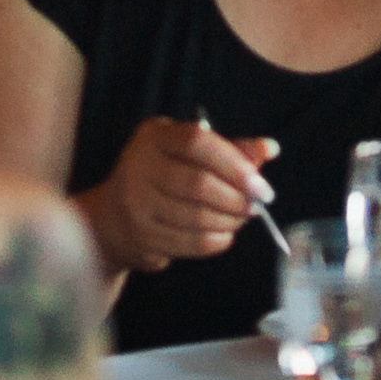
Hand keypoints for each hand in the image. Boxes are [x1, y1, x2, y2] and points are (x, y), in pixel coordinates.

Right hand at [82, 118, 274, 275]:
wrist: (110, 219)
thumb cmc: (160, 176)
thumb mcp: (186, 152)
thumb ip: (227, 149)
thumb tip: (270, 149)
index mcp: (153, 137)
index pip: (197, 143)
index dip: (234, 163)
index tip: (261, 183)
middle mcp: (138, 167)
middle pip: (199, 184)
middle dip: (237, 198)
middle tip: (257, 205)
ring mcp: (136, 205)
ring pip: (197, 217)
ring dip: (230, 221)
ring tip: (242, 218)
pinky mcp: (142, 237)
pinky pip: (191, 242)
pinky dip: (217, 241)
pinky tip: (225, 234)